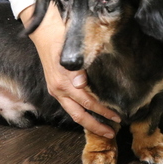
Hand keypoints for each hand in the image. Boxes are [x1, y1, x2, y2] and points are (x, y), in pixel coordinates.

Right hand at [20, 3, 120, 138]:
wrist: (44, 30)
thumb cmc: (61, 37)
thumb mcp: (70, 50)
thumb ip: (77, 69)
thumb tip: (81, 85)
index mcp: (64, 82)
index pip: (88, 102)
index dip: (103, 111)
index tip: (118, 117)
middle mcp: (59, 89)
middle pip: (78, 115)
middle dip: (95, 126)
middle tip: (112, 133)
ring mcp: (56, 89)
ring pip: (73, 112)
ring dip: (89, 121)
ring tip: (104, 127)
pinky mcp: (56, 86)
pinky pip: (70, 105)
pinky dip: (82, 111)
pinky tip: (92, 113)